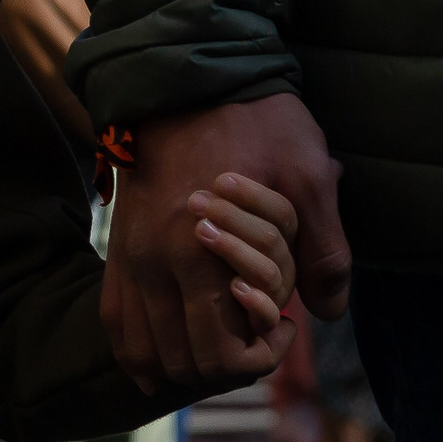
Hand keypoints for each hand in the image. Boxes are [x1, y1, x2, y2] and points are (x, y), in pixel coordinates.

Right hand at [102, 94, 348, 393]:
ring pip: (143, 350)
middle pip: (182, 362)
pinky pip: (115, 319)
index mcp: (200, 253)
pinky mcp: (119, 246)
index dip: (260, 358)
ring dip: (182, 362)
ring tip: (221, 336)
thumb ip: (324, 251)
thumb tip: (327, 311)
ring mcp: (130, 255)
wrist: (186, 75)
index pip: (220, 353)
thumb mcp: (309, 177)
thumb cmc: (254, 121)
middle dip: (225, 366)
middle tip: (258, 336)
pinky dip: (138, 348)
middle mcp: (155, 263)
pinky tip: (167, 347)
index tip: (287, 326)